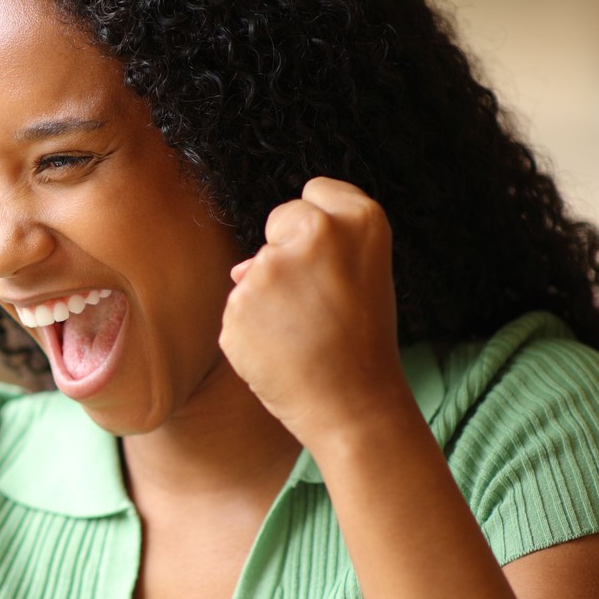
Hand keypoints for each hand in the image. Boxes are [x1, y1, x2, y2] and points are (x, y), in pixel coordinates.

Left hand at [219, 177, 415, 452]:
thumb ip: (315, 251)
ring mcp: (273, 268)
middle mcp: (317, 232)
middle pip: (280, 220)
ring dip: (267, 298)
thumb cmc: (359, 341)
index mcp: (360, 219)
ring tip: (303, 333)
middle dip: (286, 252)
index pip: (315, 192)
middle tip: (318, 302)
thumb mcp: (361, 278)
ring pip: (254, 269)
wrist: (353, 406)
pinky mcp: (239, 303)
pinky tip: (280, 350)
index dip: (316, 228)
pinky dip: (250, 328)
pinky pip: (237, 307)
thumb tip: (240, 268)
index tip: (330, 261)